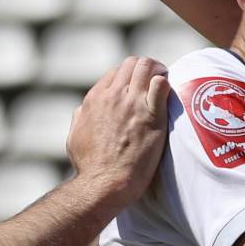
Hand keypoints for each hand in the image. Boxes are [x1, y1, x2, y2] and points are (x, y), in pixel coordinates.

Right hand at [67, 57, 170, 201]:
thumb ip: (79, 118)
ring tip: (166, 81)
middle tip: (157, 79)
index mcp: (95, 98)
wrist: (105, 182)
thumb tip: (84, 109)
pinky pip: (161, 84)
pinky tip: (170, 94)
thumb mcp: (74, 137)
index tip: (140, 86)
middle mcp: (113, 95)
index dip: (131, 76)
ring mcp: (132, 103)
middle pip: (133, 63)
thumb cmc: (89, 166)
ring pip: (147, 66)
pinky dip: (167, 84)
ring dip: (159, 70)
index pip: (116, 71)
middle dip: (147, 67)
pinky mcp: (151, 115)